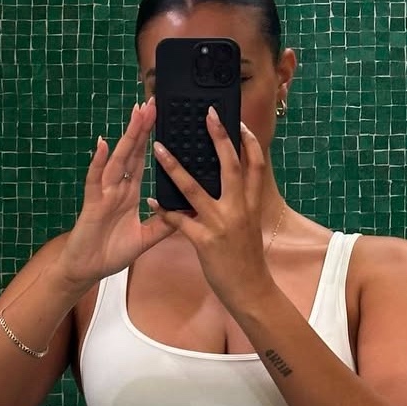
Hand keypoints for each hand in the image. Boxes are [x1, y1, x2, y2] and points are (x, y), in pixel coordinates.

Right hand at [56, 96, 174, 292]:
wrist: (86, 270)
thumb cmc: (110, 252)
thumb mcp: (145, 238)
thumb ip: (165, 224)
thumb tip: (190, 210)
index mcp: (129, 193)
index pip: (143, 160)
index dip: (151, 139)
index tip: (161, 119)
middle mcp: (117, 187)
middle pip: (132, 152)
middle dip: (141, 128)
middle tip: (152, 103)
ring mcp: (104, 192)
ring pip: (117, 159)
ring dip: (127, 136)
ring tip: (136, 113)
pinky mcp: (92, 203)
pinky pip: (95, 180)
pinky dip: (98, 162)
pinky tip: (103, 144)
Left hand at [149, 112, 271, 313]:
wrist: (250, 290)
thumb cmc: (247, 257)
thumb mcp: (250, 224)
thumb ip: (241, 202)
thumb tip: (234, 183)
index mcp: (251, 203)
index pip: (255, 164)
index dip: (249, 142)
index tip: (239, 122)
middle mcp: (239, 209)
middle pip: (230, 166)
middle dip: (219, 138)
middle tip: (207, 116)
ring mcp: (222, 224)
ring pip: (194, 189)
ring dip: (173, 167)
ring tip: (157, 148)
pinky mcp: (205, 241)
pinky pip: (179, 221)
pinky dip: (164, 209)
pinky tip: (151, 199)